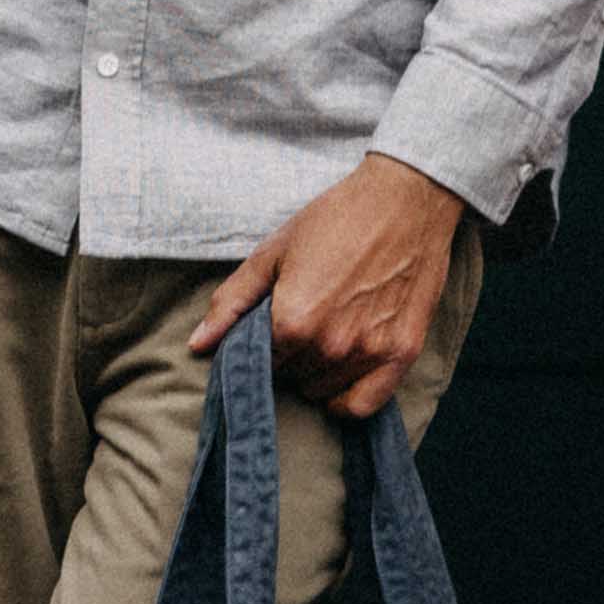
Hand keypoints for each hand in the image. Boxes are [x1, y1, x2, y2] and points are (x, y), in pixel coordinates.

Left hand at [187, 152, 467, 418]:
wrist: (406, 198)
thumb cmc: (336, 218)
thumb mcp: (274, 252)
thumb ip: (232, 303)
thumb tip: (197, 345)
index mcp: (293, 322)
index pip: (262, 363)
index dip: (267, 345)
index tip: (278, 325)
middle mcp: (329, 346)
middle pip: (292, 379)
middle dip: (292, 357)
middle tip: (309, 320)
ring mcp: (367, 354)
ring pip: (322, 391)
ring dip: (319, 372)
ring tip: (331, 331)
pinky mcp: (399, 355)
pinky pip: (360, 406)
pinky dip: (347, 398)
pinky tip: (343, 373)